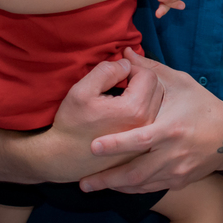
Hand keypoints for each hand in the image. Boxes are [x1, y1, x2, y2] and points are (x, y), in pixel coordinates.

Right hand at [34, 57, 163, 182]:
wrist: (64, 159)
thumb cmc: (71, 124)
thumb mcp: (82, 90)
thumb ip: (107, 71)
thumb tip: (127, 63)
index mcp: (135, 110)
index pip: (149, 75)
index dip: (131, 68)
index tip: (115, 75)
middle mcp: (147, 126)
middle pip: (157, 88)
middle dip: (139, 80)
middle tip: (119, 84)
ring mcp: (147, 139)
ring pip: (158, 103)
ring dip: (143, 94)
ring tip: (122, 97)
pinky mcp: (144, 147)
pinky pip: (154, 119)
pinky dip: (144, 109)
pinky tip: (125, 113)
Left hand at [78, 48, 222, 192]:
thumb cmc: (202, 106)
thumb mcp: (180, 84)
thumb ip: (150, 70)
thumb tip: (125, 53)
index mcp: (171, 128)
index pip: (139, 140)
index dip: (115, 145)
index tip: (92, 147)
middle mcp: (173, 154)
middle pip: (135, 172)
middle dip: (107, 179)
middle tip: (83, 182)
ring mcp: (177, 171)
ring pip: (141, 185)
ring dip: (115, 187)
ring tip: (92, 186)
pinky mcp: (179, 182)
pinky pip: (151, 188)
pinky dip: (132, 189)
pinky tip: (116, 186)